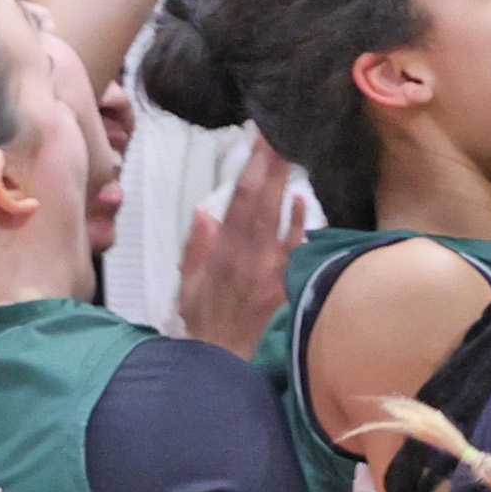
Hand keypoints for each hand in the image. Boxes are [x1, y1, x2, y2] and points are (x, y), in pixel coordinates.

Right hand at [176, 143, 307, 358]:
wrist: (225, 358)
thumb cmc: (202, 319)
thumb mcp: (187, 283)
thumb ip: (196, 246)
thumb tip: (204, 210)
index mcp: (222, 251)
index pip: (240, 199)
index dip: (253, 166)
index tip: (261, 139)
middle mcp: (250, 254)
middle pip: (265, 200)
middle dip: (274, 165)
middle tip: (283, 134)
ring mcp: (273, 267)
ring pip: (283, 218)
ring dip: (287, 186)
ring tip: (292, 155)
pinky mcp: (288, 281)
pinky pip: (297, 245)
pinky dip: (302, 222)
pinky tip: (303, 201)